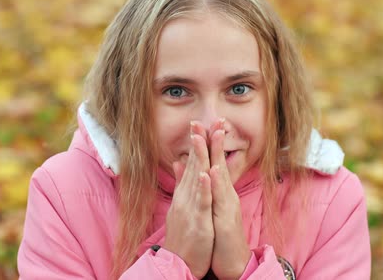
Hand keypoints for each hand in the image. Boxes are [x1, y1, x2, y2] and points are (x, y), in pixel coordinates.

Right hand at [164, 124, 213, 278]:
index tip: (200, 124)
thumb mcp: (181, 205)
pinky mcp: (197, 221)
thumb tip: (180, 163)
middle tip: (201, 121)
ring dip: (200, 158)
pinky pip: (201, 202)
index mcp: (185, 193)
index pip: (191, 163)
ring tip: (202, 138)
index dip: (196, 144)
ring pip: (196, 179)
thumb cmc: (182, 235)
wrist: (177, 262)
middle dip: (198, 143)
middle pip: (193, 165)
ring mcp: (190, 208)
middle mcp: (185, 197)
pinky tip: (205, 173)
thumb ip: (182, 184)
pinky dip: (203, 187)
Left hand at [208, 121, 249, 278]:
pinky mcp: (226, 220)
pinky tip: (212, 171)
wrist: (231, 261)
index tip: (203, 123)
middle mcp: (226, 195)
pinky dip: (216, 185)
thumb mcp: (211, 208)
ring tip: (211, 135)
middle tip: (212, 118)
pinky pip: (220, 200)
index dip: (209, 143)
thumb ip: (205, 188)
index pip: (213, 162)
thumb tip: (197, 169)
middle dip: (215, 141)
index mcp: (219, 191)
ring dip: (215, 156)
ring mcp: (227, 206)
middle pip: (219, 163)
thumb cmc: (220, 235)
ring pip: (221, 177)